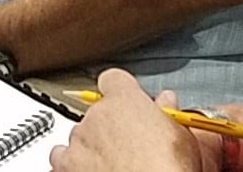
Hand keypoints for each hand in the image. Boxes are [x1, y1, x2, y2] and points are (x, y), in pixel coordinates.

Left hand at [48, 71, 207, 171]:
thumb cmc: (165, 169)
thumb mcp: (181, 137)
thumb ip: (169, 113)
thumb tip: (168, 101)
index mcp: (124, 102)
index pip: (113, 80)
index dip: (121, 92)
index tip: (128, 103)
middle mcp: (95, 118)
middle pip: (97, 113)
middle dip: (109, 127)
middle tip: (129, 145)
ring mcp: (77, 143)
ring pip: (77, 138)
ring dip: (89, 148)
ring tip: (111, 164)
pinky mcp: (65, 166)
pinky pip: (61, 161)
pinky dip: (72, 167)